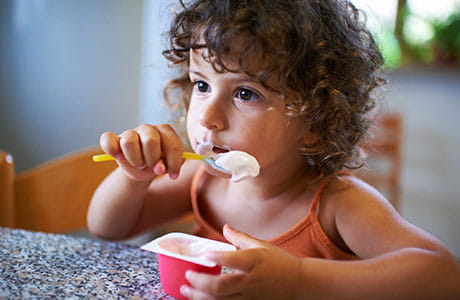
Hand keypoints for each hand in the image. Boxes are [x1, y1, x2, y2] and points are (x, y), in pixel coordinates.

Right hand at [99, 124, 183, 180]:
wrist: (142, 168)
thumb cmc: (157, 163)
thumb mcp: (168, 166)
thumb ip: (169, 166)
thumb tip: (159, 167)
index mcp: (165, 131)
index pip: (172, 144)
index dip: (173, 163)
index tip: (173, 176)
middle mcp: (148, 128)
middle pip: (150, 141)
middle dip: (152, 159)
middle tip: (151, 166)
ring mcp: (130, 132)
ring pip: (129, 142)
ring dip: (135, 159)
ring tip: (139, 164)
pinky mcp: (114, 139)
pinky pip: (107, 139)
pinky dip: (113, 150)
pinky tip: (120, 158)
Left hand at [181, 225, 301, 299]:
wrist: (300, 284)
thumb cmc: (280, 262)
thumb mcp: (262, 245)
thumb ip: (240, 238)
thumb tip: (225, 227)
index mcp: (254, 261)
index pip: (233, 259)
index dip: (216, 258)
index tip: (204, 255)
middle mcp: (251, 280)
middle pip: (220, 286)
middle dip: (199, 283)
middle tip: (187, 276)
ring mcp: (250, 296)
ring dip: (199, 297)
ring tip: (185, 291)